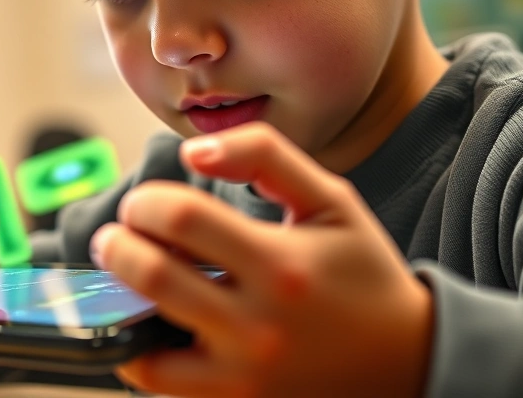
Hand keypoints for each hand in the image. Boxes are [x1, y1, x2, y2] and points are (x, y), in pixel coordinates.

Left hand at [91, 123, 433, 397]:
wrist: (406, 363)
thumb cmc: (362, 275)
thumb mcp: (331, 200)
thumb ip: (264, 156)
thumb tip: (195, 149)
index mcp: (281, 264)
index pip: (181, 219)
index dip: (145, 203)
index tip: (143, 205)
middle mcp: (259, 324)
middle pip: (153, 277)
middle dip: (117, 247)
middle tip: (117, 238)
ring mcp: (243, 373)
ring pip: (143, 341)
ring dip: (116, 302)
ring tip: (124, 279)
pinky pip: (160, 383)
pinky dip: (137, 353)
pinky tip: (146, 325)